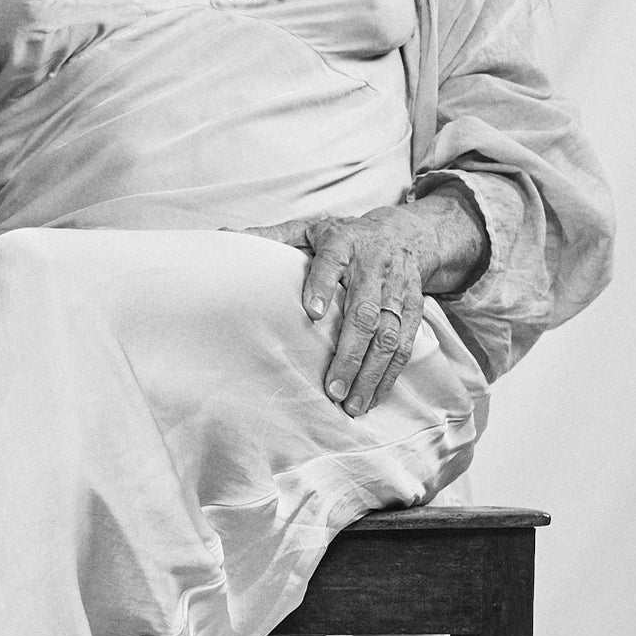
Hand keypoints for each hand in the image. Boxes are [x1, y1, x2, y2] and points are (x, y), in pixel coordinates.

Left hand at [254, 204, 451, 415]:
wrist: (405, 235)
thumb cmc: (343, 238)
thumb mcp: (307, 230)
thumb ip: (270, 237)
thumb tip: (221, 235)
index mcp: (343, 243)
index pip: (332, 262)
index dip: (323, 286)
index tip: (312, 313)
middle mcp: (374, 266)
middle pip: (364, 312)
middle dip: (350, 352)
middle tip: (332, 388)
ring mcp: (398, 290)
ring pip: (389, 335)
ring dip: (371, 373)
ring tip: (352, 405)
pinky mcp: (414, 310)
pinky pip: (405, 346)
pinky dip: (389, 375)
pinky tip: (373, 398)